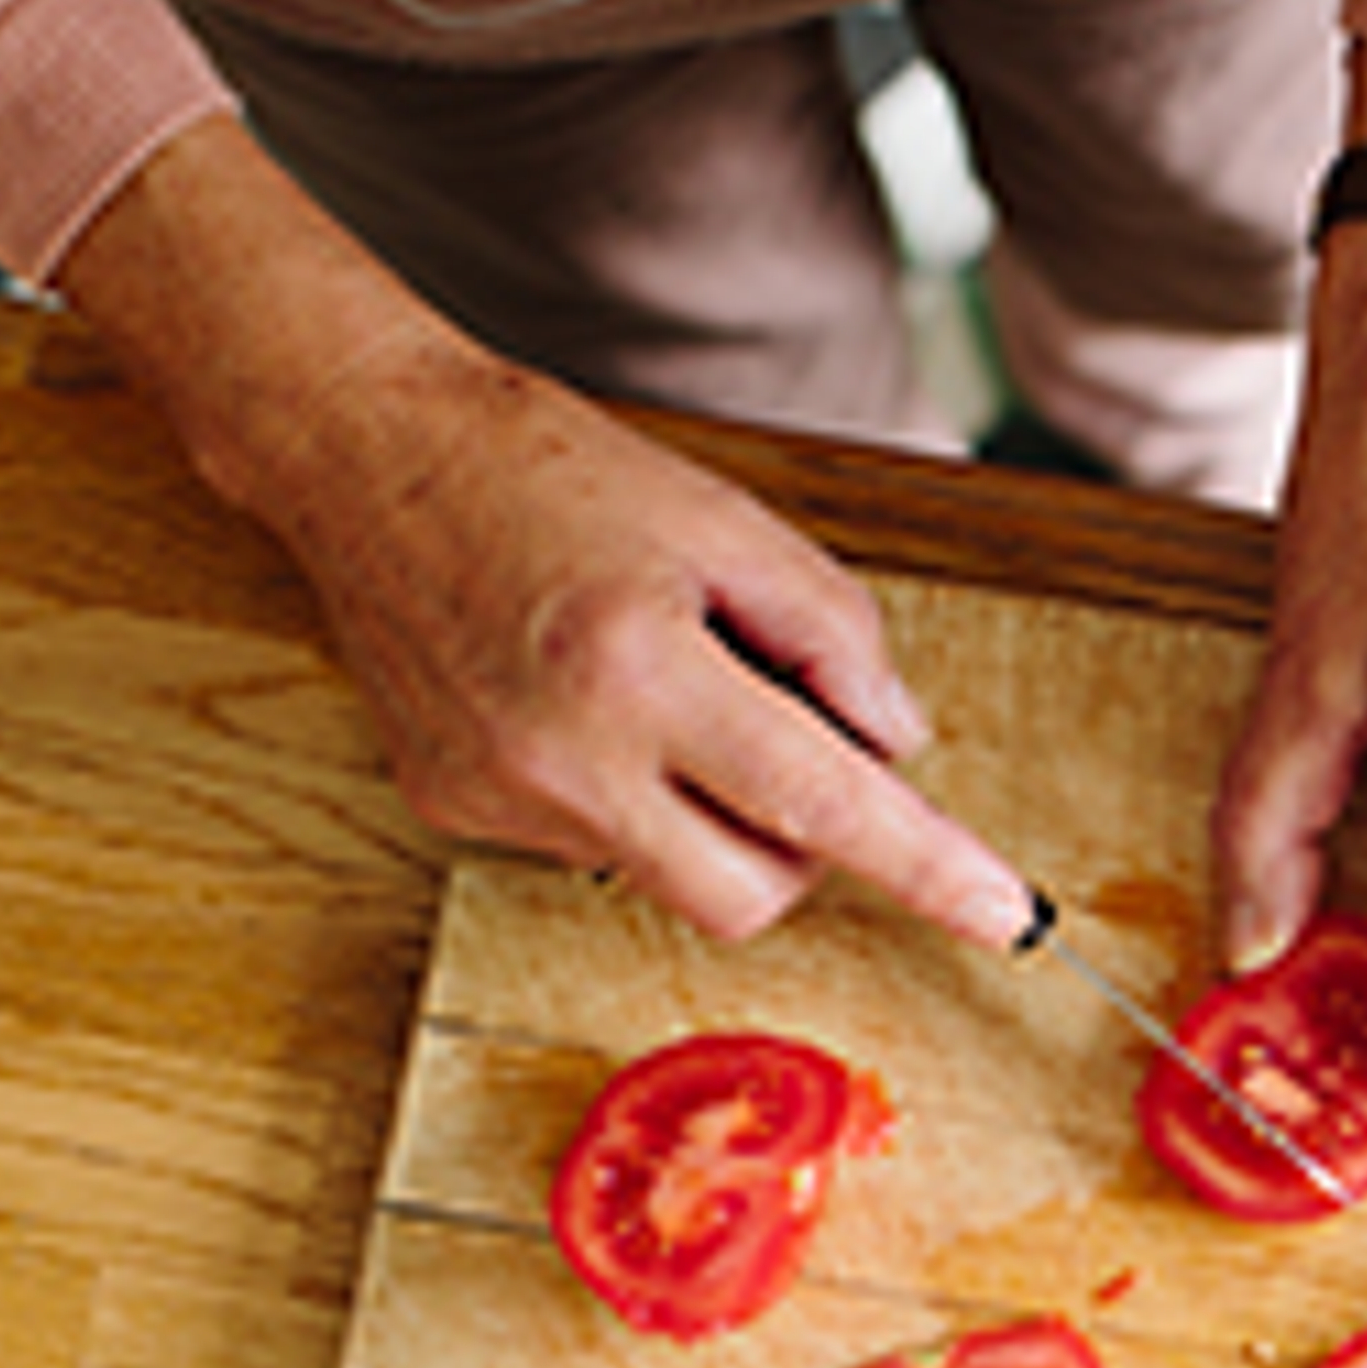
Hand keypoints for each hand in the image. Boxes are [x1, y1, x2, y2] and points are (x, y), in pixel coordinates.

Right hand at [56, 121, 1031, 946]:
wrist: (361, 451)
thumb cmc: (545, 471)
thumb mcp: (726, 521)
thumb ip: (835, 634)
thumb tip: (899, 750)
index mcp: (639, 668)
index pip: (821, 804)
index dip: (926, 868)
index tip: (1005, 916)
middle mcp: (562, 755)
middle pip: (754, 894)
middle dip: (803, 845)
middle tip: (785, 734)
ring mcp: (499, 795)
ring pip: (673, 878)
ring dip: (710, 811)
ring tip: (661, 685)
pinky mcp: (454, 809)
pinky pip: (593, 845)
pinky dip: (626, 794)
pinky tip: (582, 701)